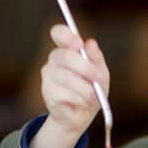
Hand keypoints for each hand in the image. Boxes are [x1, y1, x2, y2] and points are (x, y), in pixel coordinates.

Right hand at [29, 24, 109, 147]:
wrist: (83, 114)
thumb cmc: (92, 88)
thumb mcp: (101, 72)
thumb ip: (96, 58)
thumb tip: (91, 43)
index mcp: (67, 48)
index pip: (58, 33)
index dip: (66, 36)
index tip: (79, 44)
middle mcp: (55, 58)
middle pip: (65, 56)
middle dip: (86, 68)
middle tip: (99, 78)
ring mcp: (48, 74)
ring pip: (67, 77)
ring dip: (86, 88)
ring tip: (95, 97)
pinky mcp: (47, 91)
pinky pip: (65, 93)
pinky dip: (80, 99)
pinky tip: (85, 103)